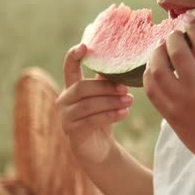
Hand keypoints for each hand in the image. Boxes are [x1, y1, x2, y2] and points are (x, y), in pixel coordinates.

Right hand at [56, 44, 133, 162]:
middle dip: (105, 87)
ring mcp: (65, 117)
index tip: (84, 46)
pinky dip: (110, 115)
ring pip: (88, 105)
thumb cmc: (102, 117)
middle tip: (126, 89)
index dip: (73, 56)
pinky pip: (91, 121)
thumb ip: (108, 80)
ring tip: (130, 101)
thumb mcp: (106, 96)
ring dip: (111, 102)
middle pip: (82, 87)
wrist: (99, 148)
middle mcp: (64, 100)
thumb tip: (124, 61)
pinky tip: (124, 113)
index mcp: (72, 87)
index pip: (69, 68)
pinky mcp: (72, 132)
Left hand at [143, 15, 194, 161]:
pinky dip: (149, 74)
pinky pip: (151, 89)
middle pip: (177, 53)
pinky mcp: (168, 114)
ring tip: (160, 48)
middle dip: (173, 37)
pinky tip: (153, 68)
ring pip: (158, 69)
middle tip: (173, 34)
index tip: (188, 20)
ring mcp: (179, 103)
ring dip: (157, 53)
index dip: (193, 28)